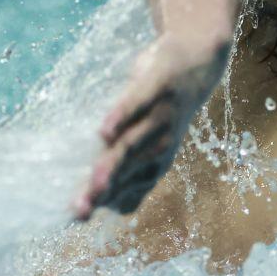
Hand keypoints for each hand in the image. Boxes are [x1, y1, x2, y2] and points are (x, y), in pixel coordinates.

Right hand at [74, 36, 231, 218]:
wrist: (198, 59)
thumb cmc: (160, 106)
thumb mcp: (144, 136)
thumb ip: (121, 163)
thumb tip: (94, 193)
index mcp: (154, 162)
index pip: (128, 188)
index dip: (104, 201)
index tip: (78, 216)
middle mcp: (160, 144)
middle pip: (126, 172)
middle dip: (103, 192)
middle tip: (78, 210)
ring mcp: (160, 115)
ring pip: (132, 143)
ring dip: (114, 163)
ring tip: (94, 182)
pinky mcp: (157, 86)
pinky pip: (137, 104)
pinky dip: (122, 117)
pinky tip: (103, 132)